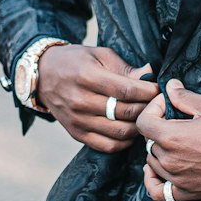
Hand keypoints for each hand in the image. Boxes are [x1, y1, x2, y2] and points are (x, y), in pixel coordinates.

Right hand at [38, 45, 159, 153]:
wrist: (42, 76)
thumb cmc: (75, 61)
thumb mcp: (99, 54)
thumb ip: (124, 68)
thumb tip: (149, 74)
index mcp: (87, 76)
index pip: (126, 90)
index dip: (148, 91)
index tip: (158, 90)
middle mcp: (80, 101)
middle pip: (125, 112)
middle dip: (146, 108)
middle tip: (155, 104)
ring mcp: (78, 120)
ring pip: (119, 132)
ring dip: (138, 126)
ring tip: (145, 117)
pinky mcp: (76, 134)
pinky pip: (107, 146)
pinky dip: (124, 142)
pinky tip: (130, 130)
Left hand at [136, 79, 200, 200]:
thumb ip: (185, 97)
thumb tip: (170, 86)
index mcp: (173, 137)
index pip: (143, 122)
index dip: (152, 109)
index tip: (167, 105)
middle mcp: (171, 160)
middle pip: (149, 142)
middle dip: (159, 128)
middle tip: (178, 120)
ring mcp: (178, 179)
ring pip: (153, 163)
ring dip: (159, 150)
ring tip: (176, 141)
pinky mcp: (188, 193)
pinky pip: (158, 192)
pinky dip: (153, 181)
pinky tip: (159, 170)